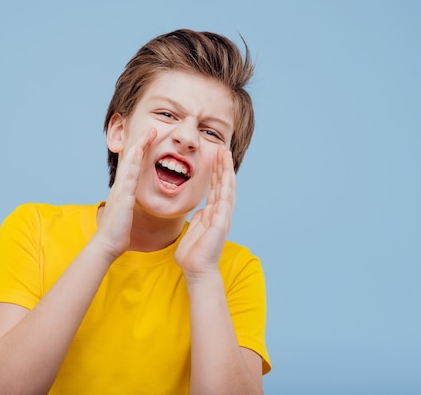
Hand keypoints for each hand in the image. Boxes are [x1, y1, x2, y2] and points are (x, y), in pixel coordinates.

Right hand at [92, 128, 156, 260]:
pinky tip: (140, 151)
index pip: (132, 166)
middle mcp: (120, 186)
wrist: (106, 245)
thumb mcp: (125, 215)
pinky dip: (135, 162)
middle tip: (152, 129)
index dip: (140, 152)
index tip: (150, 141)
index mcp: (122, 190)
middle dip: (141, 142)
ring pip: (130, 162)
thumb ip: (128, 207)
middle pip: (131, 159)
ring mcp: (121, 190)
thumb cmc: (117, 234)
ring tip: (151, 132)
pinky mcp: (124, 197)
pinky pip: (130, 175)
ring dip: (140, 146)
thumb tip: (130, 206)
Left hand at [175, 147, 235, 280]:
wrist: (197, 271)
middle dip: (223, 167)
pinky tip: (227, 175)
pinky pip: (225, 201)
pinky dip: (226, 187)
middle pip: (223, 185)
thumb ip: (199, 220)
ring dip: (226, 172)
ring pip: (226, 189)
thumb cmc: (193, 255)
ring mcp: (223, 218)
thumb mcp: (194, 231)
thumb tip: (202, 211)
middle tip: (222, 149)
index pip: (216, 189)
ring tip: (226, 155)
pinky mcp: (221, 224)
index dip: (216, 173)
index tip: (215, 157)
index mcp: (212, 214)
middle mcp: (220, 214)